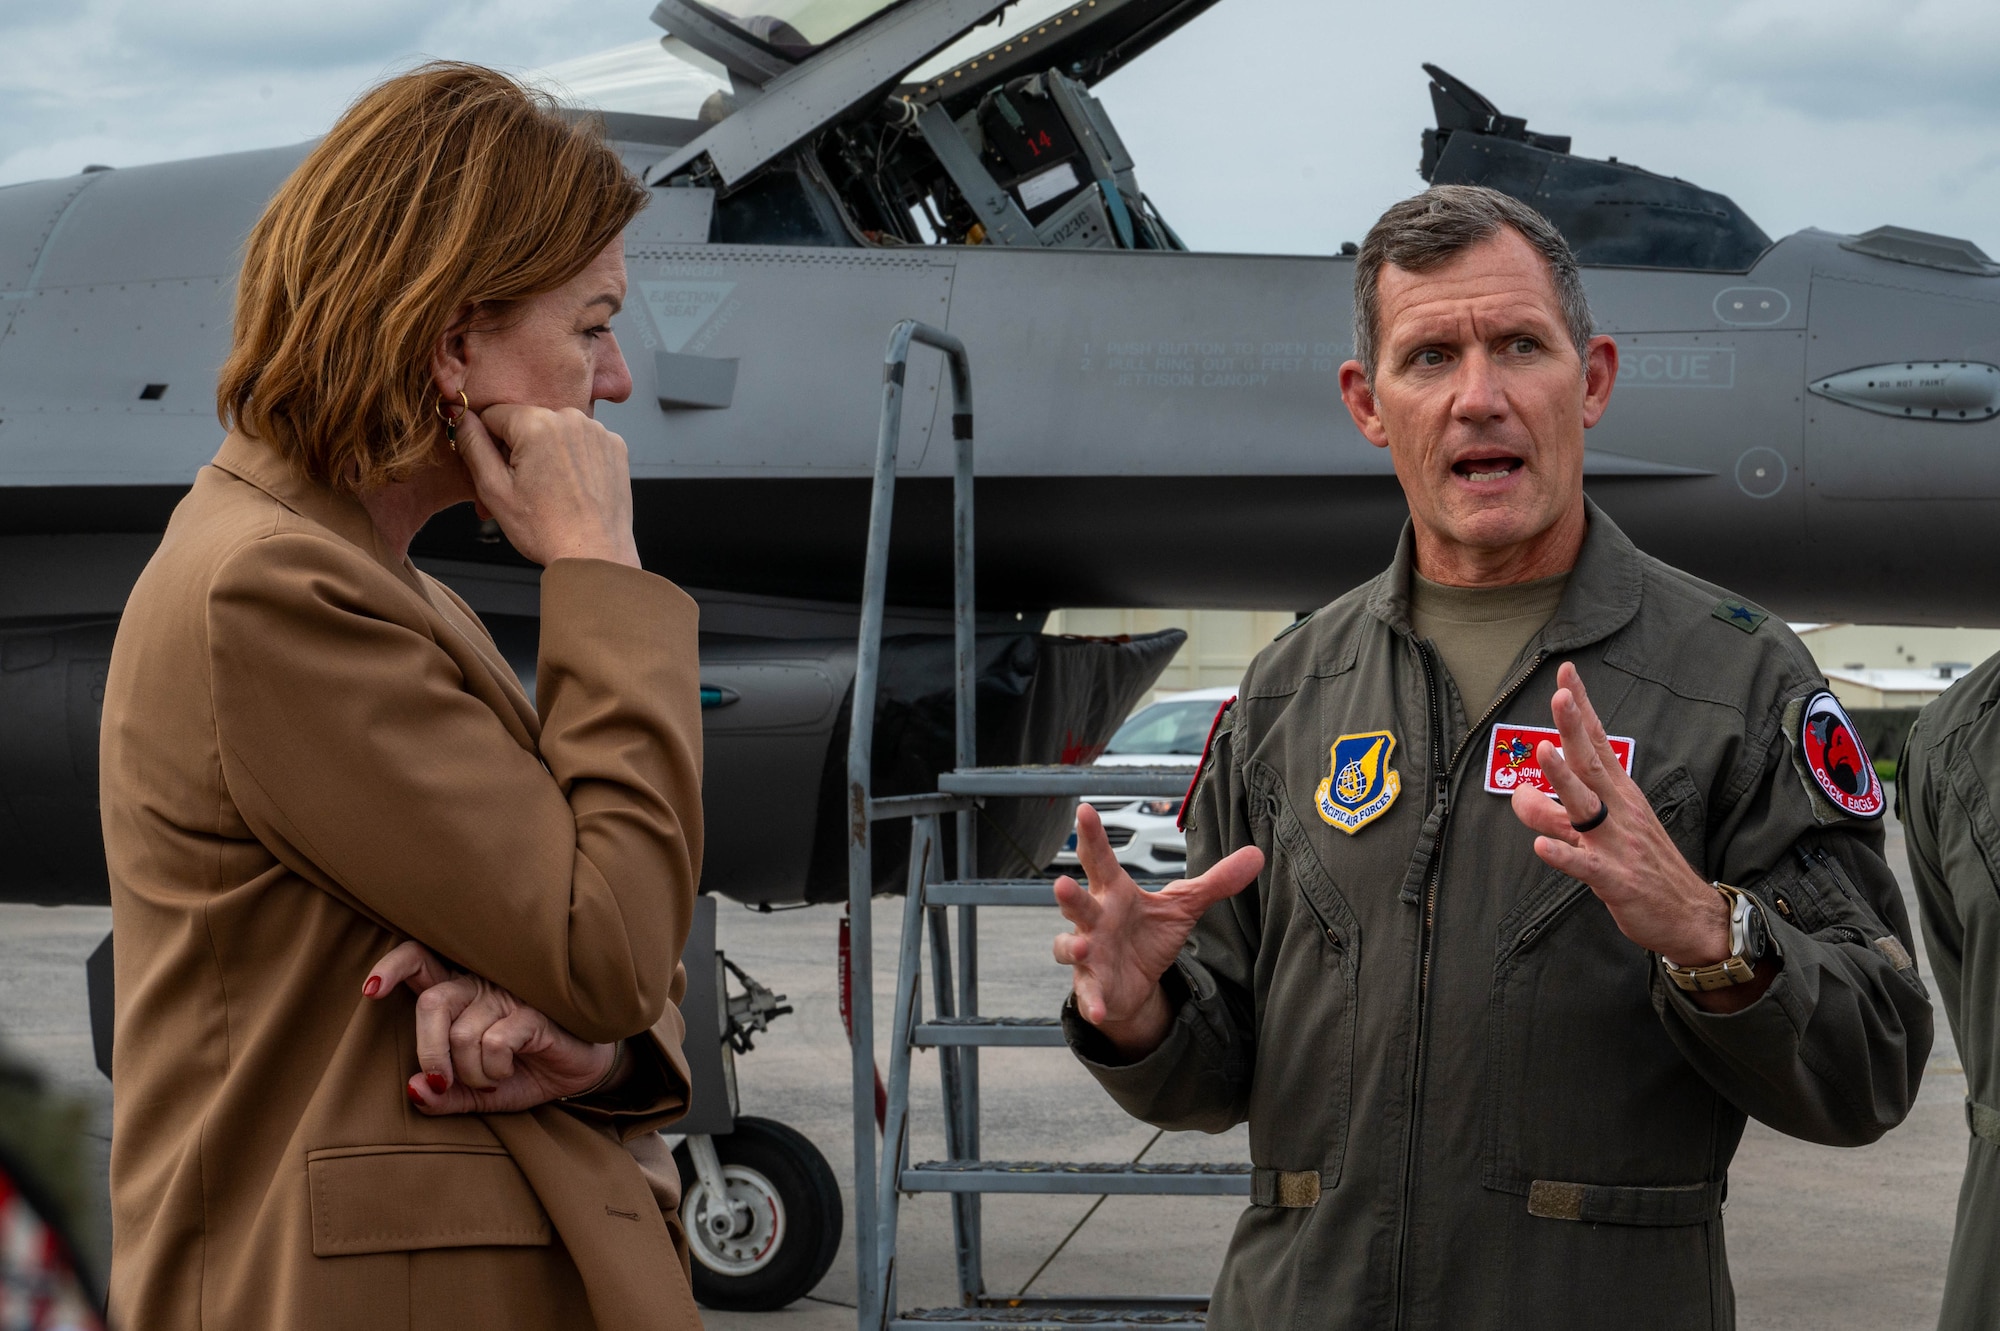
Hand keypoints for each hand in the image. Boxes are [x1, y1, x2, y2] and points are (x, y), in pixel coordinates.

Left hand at [364, 940, 620, 1113]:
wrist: (577, 1074)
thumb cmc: (523, 1072)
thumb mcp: (474, 1094)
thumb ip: (441, 1096)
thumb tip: (414, 1090)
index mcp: (458, 995)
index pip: (419, 960)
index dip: (392, 967)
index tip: (370, 991)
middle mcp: (479, 986)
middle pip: (433, 1003)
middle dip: (428, 1051)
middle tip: (441, 1082)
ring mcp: (508, 996)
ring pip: (463, 1033)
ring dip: (472, 1073)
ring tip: (492, 1078)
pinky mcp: (533, 1012)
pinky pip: (495, 1041)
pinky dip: (495, 1068)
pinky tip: (510, 1070)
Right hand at [456, 404, 640, 567]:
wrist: (595, 555)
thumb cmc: (545, 529)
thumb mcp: (494, 489)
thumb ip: (472, 445)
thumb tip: (460, 415)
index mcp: (537, 423)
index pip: (493, 414)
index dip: (488, 442)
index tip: (498, 470)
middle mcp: (571, 417)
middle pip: (527, 421)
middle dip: (518, 448)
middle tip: (522, 488)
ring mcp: (597, 431)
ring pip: (555, 430)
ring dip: (546, 451)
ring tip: (549, 490)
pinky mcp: (615, 446)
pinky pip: (582, 441)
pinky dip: (573, 457)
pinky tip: (572, 487)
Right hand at [1053, 803, 1264, 1057]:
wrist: (1136, 984)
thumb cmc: (1150, 935)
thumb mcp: (1184, 906)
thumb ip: (1216, 882)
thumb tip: (1257, 854)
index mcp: (1115, 894)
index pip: (1102, 861)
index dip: (1093, 836)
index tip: (1084, 810)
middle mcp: (1095, 920)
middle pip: (1078, 904)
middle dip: (1069, 896)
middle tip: (1062, 883)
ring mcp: (1089, 954)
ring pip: (1069, 947)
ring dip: (1072, 947)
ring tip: (1083, 947)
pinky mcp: (1093, 986)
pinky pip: (1089, 994)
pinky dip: (1091, 1001)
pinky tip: (1098, 1010)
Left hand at [1509, 663, 1770, 1009]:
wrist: (1690, 917)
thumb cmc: (1642, 868)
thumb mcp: (1598, 834)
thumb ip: (1554, 814)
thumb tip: (1518, 795)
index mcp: (1620, 796)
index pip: (1598, 744)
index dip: (1581, 711)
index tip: (1566, 676)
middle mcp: (1620, 813)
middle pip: (1592, 765)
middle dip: (1573, 730)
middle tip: (1559, 696)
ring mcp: (1619, 846)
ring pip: (1587, 809)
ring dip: (1565, 781)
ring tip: (1545, 752)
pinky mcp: (1616, 881)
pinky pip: (1586, 867)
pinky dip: (1564, 856)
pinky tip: (1542, 847)